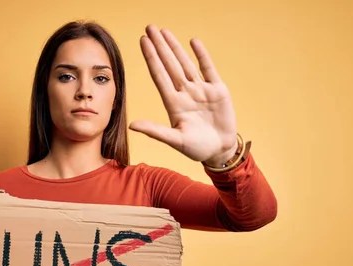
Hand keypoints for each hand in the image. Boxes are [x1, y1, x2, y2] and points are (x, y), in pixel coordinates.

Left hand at [130, 25, 238, 165]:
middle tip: (149, 27)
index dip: (151, 58)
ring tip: (164, 31)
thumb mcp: (175, 140)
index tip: (142, 42)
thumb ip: (155, 131)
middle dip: (160, 46)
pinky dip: (201, 55)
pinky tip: (193, 42)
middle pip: (169, 64)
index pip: (159, 75)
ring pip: (185, 63)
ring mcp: (201, 90)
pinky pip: (208, 68)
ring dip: (175, 47)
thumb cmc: (196, 148)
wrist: (220, 151)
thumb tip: (132, 125)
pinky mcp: (218, 90)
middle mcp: (185, 93)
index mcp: (173, 103)